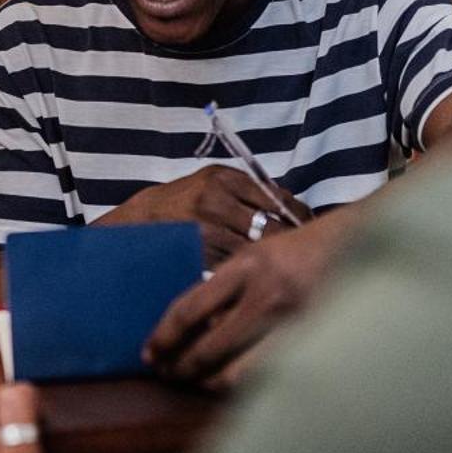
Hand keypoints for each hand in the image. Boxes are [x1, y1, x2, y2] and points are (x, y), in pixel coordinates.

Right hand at [97, 165, 310, 265]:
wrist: (141, 220)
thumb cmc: (185, 200)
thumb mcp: (214, 182)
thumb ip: (249, 190)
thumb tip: (293, 207)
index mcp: (224, 178)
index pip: (276, 198)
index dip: (298, 214)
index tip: (310, 225)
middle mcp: (216, 200)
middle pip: (271, 226)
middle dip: (290, 240)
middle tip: (304, 250)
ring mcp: (206, 229)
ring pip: (256, 249)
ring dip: (272, 259)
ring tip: (285, 264)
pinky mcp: (198, 254)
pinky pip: (235, 265)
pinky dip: (248, 270)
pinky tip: (257, 274)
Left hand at [143, 208, 349, 387]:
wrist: (361, 240)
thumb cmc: (303, 247)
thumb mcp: (258, 254)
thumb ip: (229, 287)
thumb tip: (195, 328)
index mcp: (245, 265)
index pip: (190, 309)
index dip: (163, 336)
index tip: (149, 353)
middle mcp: (265, 294)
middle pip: (207, 348)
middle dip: (180, 368)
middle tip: (166, 375)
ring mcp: (292, 322)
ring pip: (237, 372)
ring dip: (209, 384)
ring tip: (196, 385)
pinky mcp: (312, 342)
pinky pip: (269, 376)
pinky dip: (246, 386)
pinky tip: (234, 386)